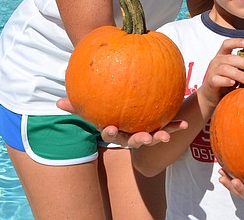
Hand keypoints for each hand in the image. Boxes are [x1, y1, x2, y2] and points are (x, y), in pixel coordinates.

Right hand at [56, 98, 188, 147]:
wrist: (131, 114)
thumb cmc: (107, 110)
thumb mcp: (91, 108)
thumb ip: (77, 105)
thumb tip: (57, 103)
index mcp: (115, 130)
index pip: (110, 133)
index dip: (110, 132)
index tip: (110, 128)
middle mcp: (130, 134)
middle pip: (133, 140)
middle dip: (139, 141)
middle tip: (145, 138)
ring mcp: (145, 133)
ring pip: (152, 137)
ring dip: (160, 137)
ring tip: (167, 135)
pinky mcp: (159, 128)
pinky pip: (168, 127)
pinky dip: (176, 126)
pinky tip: (186, 122)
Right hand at [197, 38, 243, 108]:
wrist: (211, 96)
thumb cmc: (226, 82)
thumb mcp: (234, 72)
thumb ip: (242, 68)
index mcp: (222, 56)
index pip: (227, 44)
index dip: (236, 42)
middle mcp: (216, 61)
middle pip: (230, 58)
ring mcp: (212, 71)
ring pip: (225, 69)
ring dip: (239, 74)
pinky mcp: (210, 82)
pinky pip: (218, 80)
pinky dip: (226, 81)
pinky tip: (234, 84)